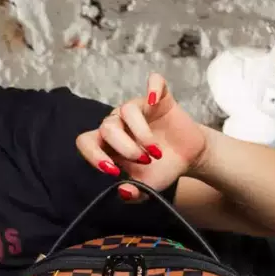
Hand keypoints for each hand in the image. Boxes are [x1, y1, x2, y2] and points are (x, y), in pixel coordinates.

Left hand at [75, 73, 207, 201]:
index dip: (94, 156)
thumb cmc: (161, 169)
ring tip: (156, 152)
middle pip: (107, 127)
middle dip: (125, 148)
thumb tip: (123, 192)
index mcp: (109, 144)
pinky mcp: (160, 98)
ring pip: (127, 110)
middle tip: (145, 161)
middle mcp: (119, 123)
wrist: (188, 158)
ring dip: (141, 134)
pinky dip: (153, 88)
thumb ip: (133, 193)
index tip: (114, 171)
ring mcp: (139, 108)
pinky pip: (154, 82)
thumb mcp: (147, 187)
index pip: (86, 142)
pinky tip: (155, 101)